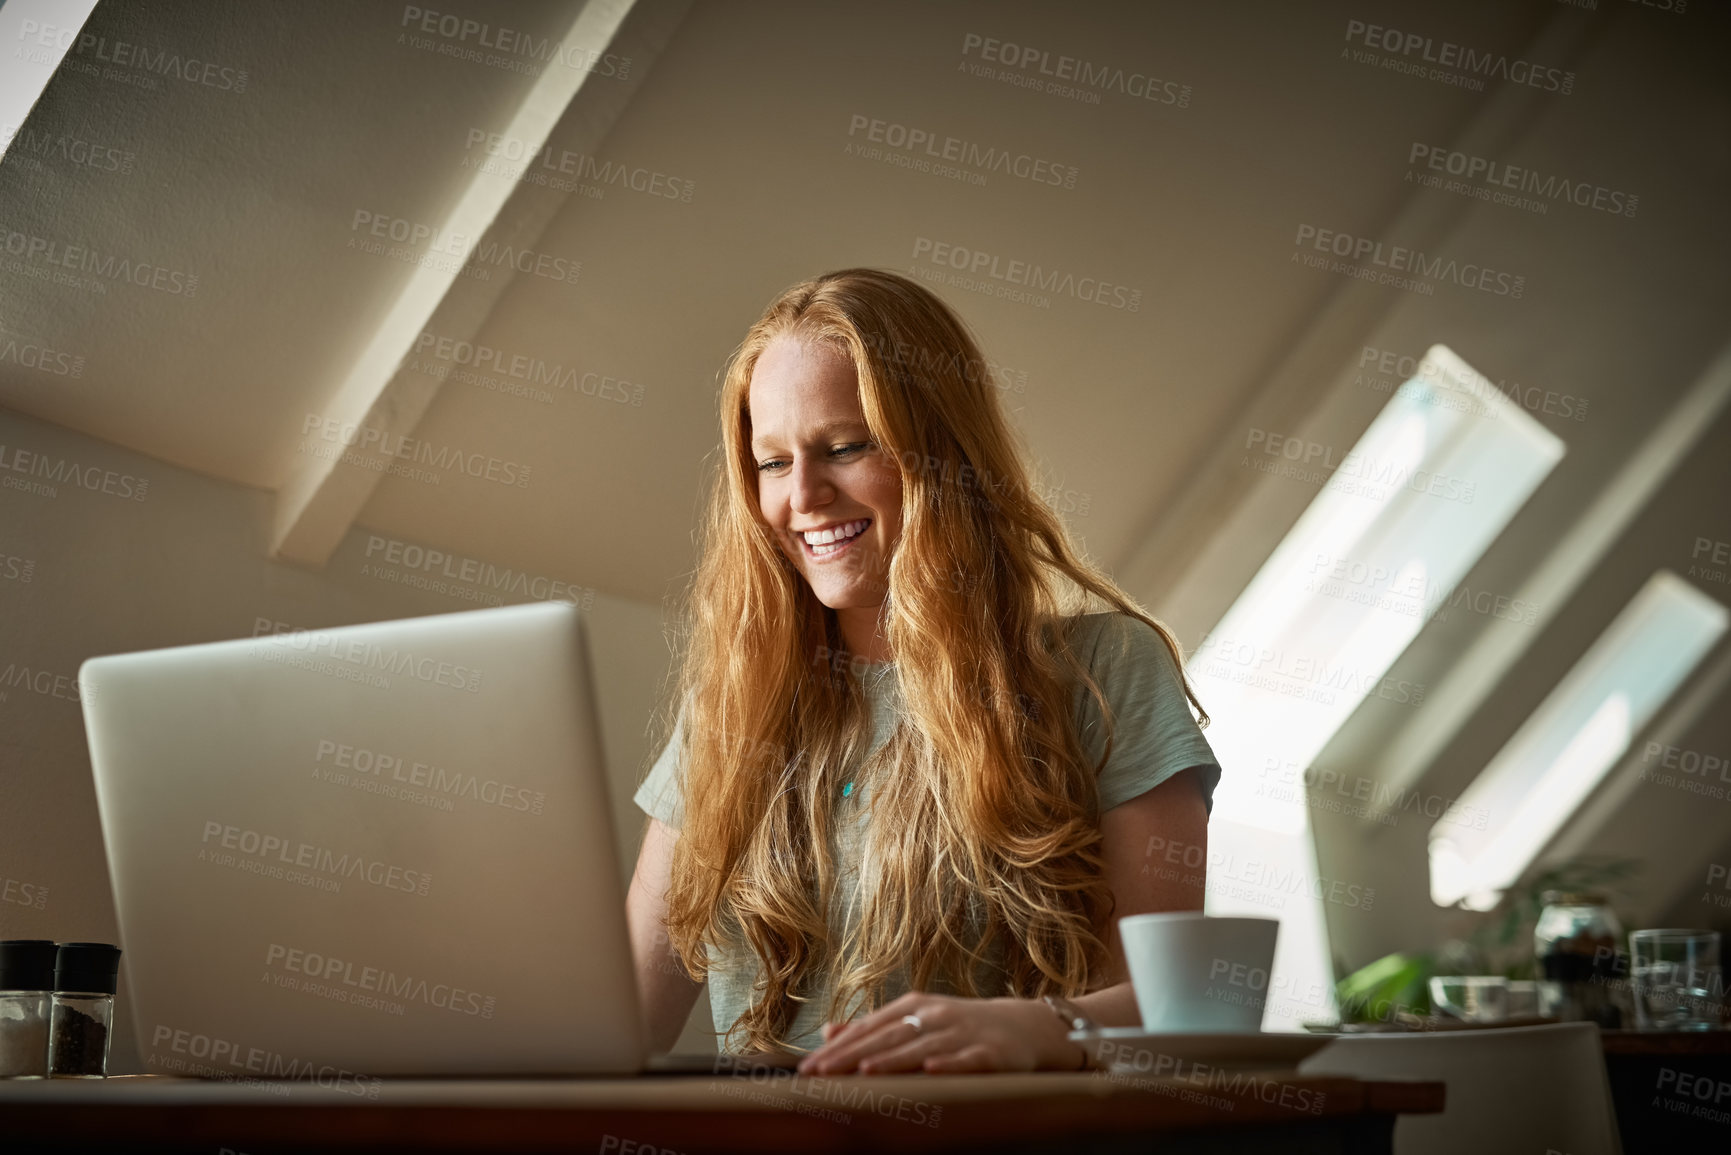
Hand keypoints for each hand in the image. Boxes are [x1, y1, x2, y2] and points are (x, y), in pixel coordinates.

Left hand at [795, 992, 1086, 1075]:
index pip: (868, 1028)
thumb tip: (829, 1031)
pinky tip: (930, 1070)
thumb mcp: (917, 1018)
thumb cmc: (962, 1026)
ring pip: (921, 1047)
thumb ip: (874, 1027)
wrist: (1025, 1026)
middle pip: (887, 1036)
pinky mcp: (990, 1052)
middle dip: (852, 1055)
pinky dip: (949, 1063)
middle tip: (821, 1074)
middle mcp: (934, 1015)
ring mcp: (962, 1033)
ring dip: (892, 1059)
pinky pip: (967, 1060)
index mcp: (913, 1006)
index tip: (809, 1068)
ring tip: (864, 1071)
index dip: (838, 1048)